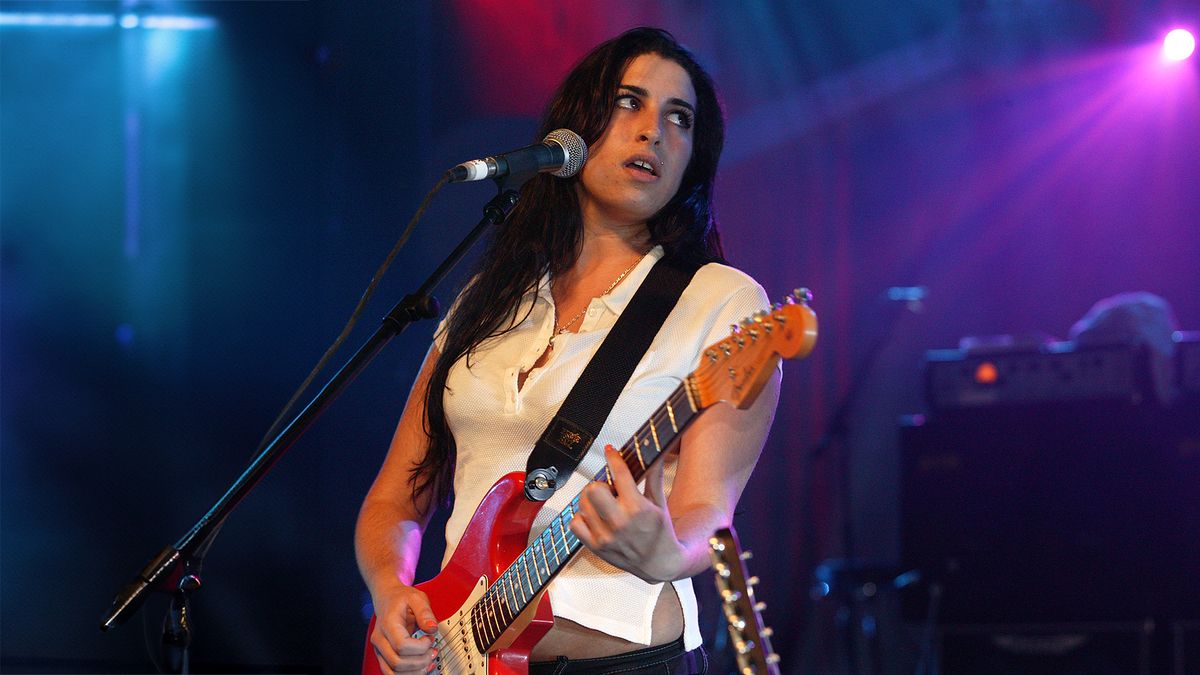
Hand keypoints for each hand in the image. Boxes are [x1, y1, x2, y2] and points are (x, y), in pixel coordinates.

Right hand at [370, 584, 438, 673]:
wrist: (387, 598)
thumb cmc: (401, 599)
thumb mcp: (416, 598)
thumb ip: (425, 612)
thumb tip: (432, 628)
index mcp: (387, 624)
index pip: (401, 645)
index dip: (420, 647)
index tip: (430, 638)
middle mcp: (379, 639)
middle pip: (397, 663)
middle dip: (420, 661)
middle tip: (432, 651)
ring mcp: (380, 650)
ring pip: (393, 673)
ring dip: (415, 671)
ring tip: (429, 660)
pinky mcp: (384, 656)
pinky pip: (392, 673)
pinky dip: (409, 674)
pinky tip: (422, 667)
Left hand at [569, 445, 686, 582]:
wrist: (660, 563)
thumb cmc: (661, 532)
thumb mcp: (661, 503)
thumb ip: (654, 477)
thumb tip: (655, 455)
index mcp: (638, 508)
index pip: (619, 474)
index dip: (613, 458)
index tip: (611, 451)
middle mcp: (619, 522)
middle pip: (593, 489)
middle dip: (600, 484)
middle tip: (609, 489)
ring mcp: (605, 536)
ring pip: (582, 504)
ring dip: (591, 500)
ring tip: (604, 504)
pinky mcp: (595, 547)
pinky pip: (575, 523)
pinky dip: (582, 517)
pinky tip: (595, 517)